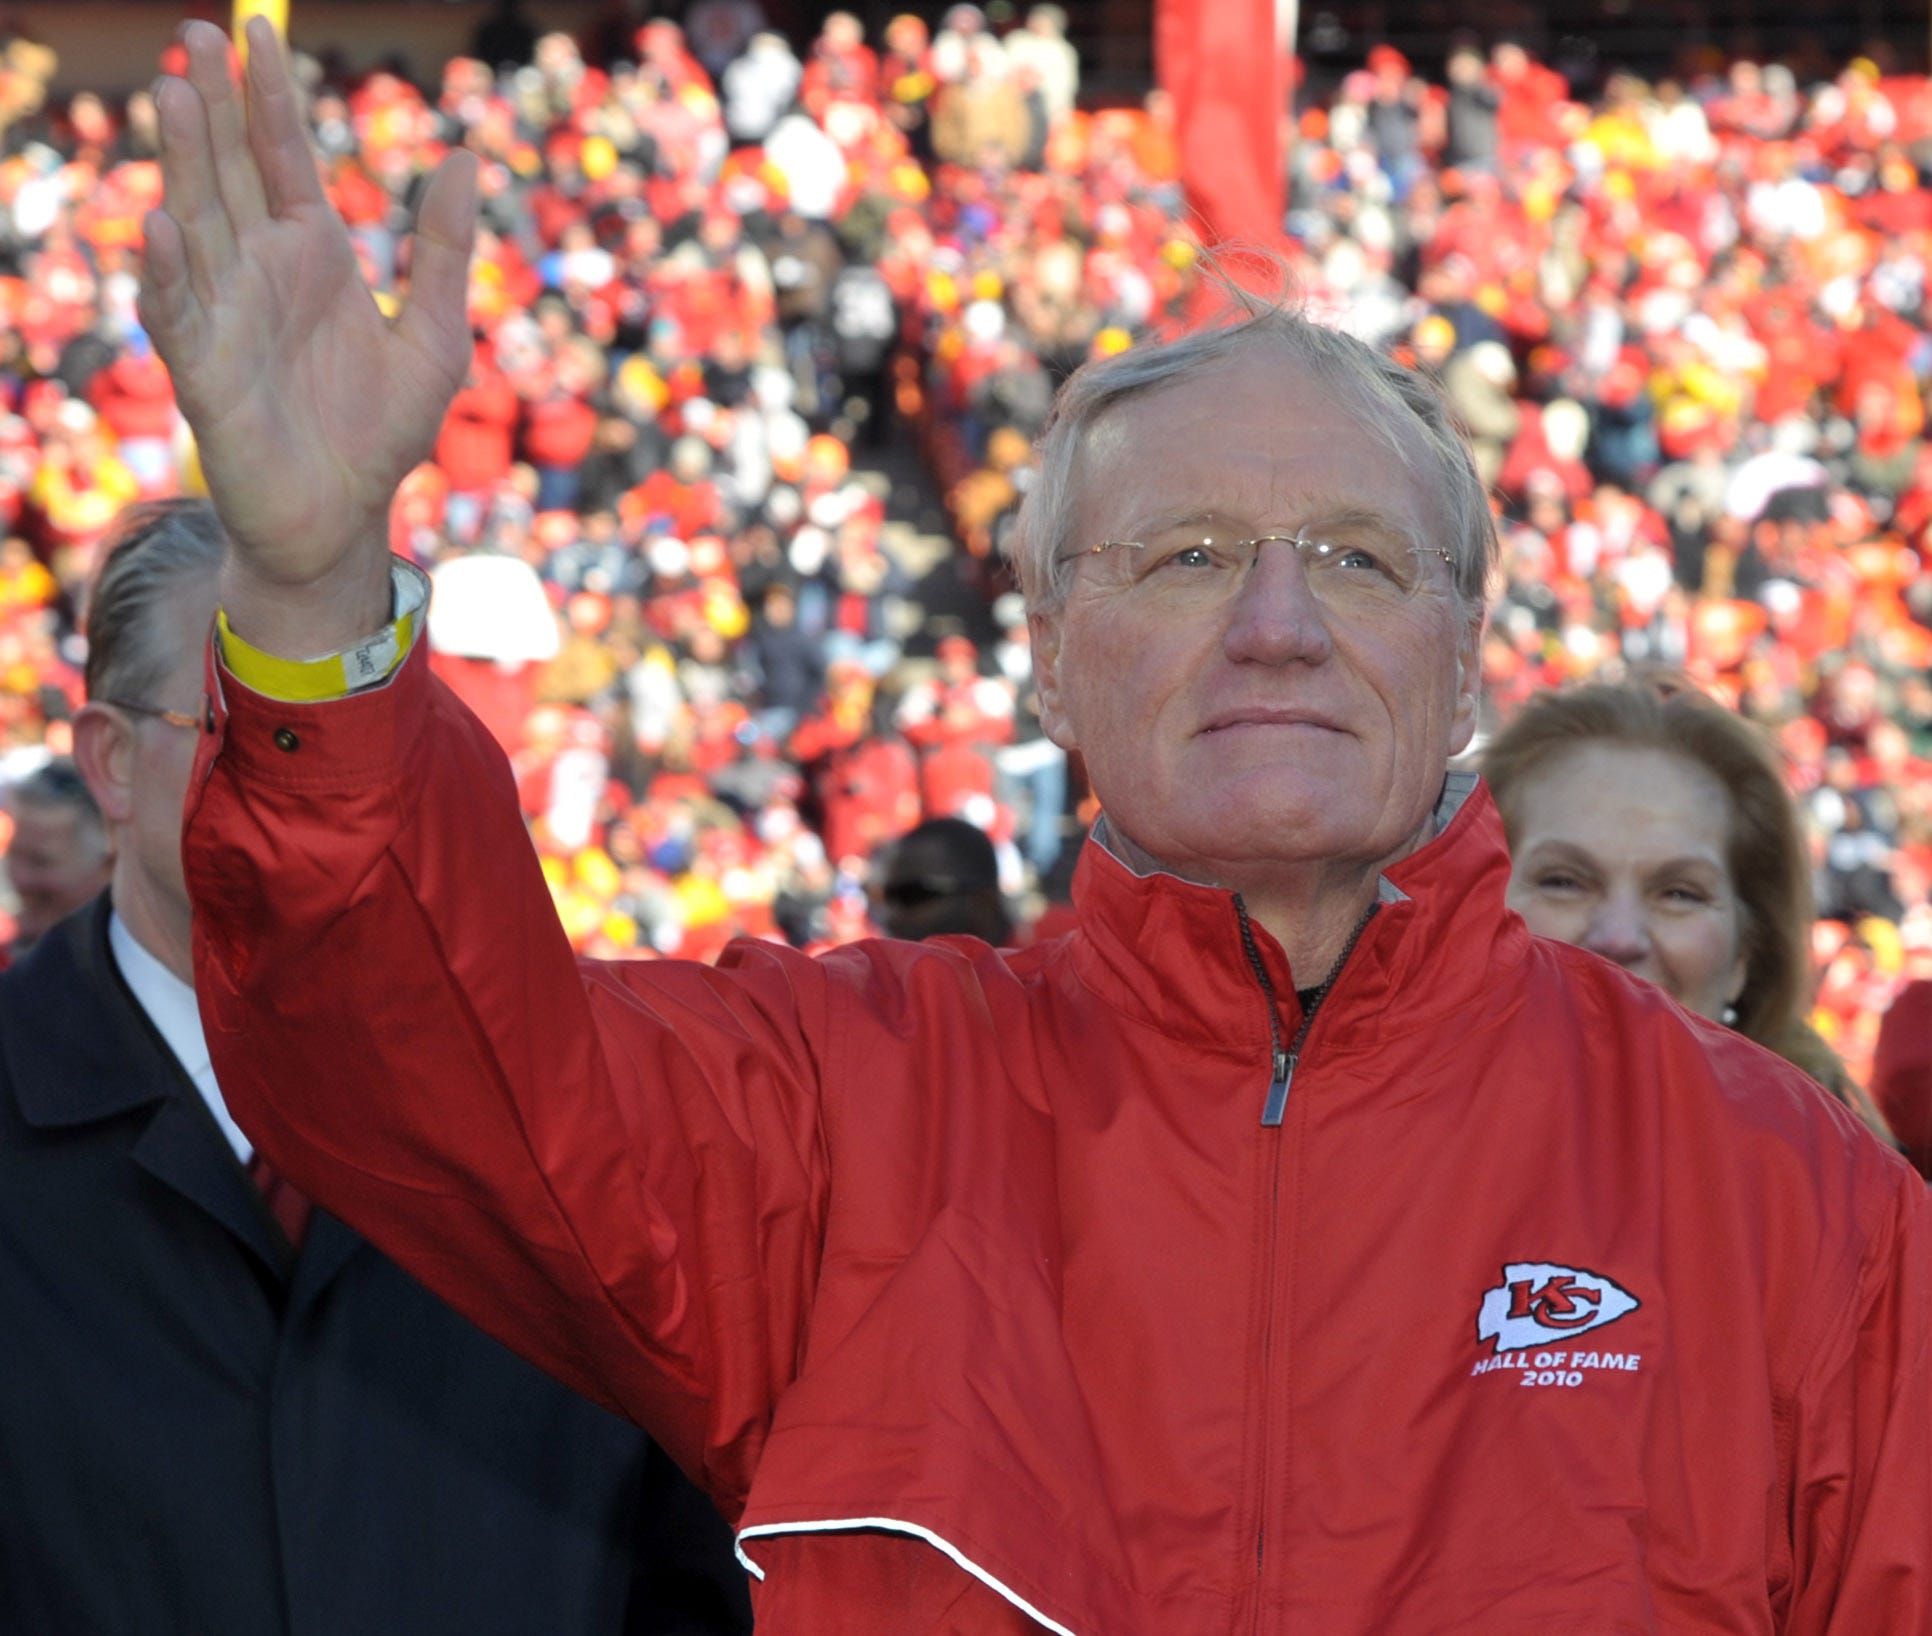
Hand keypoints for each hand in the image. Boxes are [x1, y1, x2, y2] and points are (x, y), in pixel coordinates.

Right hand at [137, 17, 475, 647]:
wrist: (346, 518)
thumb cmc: (384, 431)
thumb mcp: (435, 338)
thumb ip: (440, 252)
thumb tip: (464, 156)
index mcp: (314, 255)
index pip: (282, 157)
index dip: (267, 96)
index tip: (254, 28)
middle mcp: (260, 272)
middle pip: (229, 174)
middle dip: (212, 107)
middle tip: (196, 33)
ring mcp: (226, 316)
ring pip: (196, 225)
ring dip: (183, 163)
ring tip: (177, 94)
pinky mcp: (205, 374)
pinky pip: (178, 315)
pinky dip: (166, 272)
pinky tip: (160, 225)